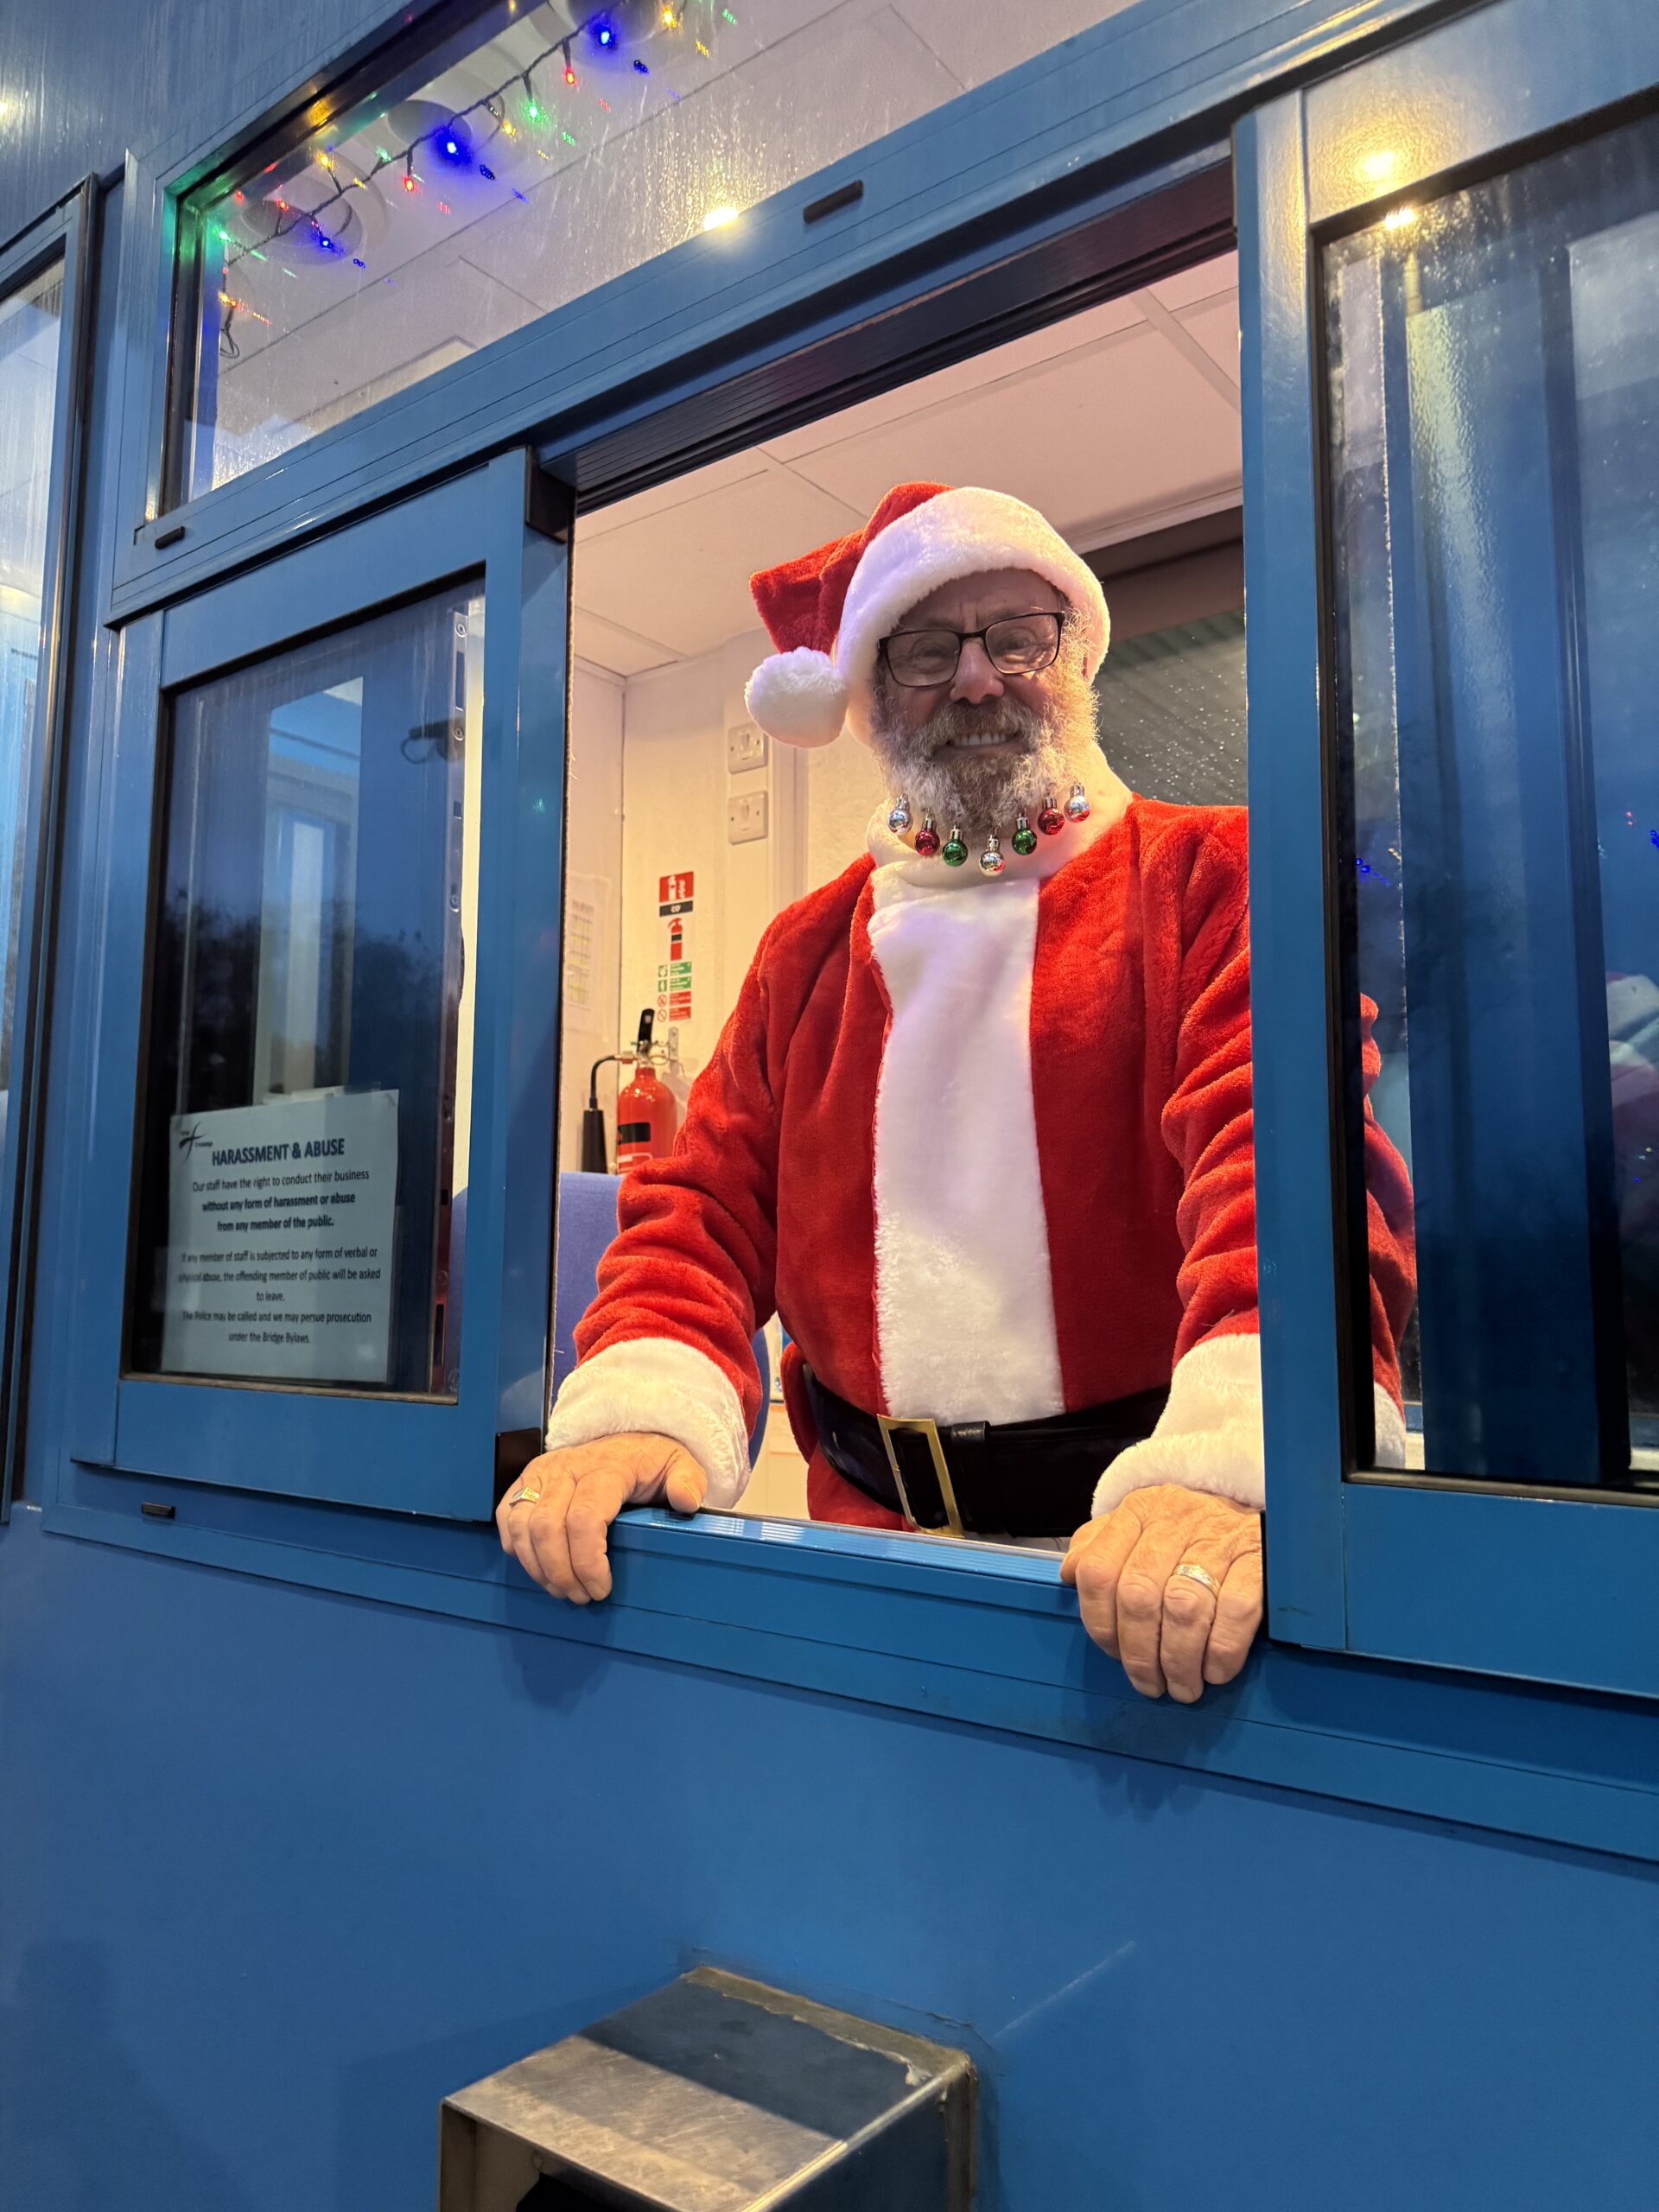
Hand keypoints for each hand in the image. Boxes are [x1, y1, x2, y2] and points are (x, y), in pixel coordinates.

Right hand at [496, 1432, 706, 1602]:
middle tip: (581, 1596)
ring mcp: (540, 1474)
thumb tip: (685, 1501)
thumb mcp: (680, 1464)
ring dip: (537, 1567)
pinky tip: (539, 1568)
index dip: (588, 1562)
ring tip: (561, 1589)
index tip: (601, 1588)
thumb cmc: (649, 1461)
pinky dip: (517, 1549)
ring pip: (522, 1526)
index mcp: (605, 1468)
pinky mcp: (523, 1481)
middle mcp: (565, 1468)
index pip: (584, 1519)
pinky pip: (507, 1518)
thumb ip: (688, 1480)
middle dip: (561, 1573)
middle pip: (547, 1529)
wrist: (624, 1439)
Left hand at [1060, 1483, 1262, 1701]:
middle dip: (1139, 1653)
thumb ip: (1097, 1547)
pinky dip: (1221, 1651)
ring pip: (1184, 1608)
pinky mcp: (1259, 1558)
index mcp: (1138, 1512)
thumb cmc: (1188, 1534)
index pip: (1097, 1571)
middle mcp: (1175, 1520)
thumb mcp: (1138, 1527)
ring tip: (1183, 1687)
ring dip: (1179, 1661)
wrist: (1255, 1516)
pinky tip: (1215, 1671)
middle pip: (1138, 1596)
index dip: (1099, 1623)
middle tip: (1151, 1684)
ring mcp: (1219, 1537)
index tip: (1114, 1654)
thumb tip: (1067, 1574)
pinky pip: (1235, 1612)